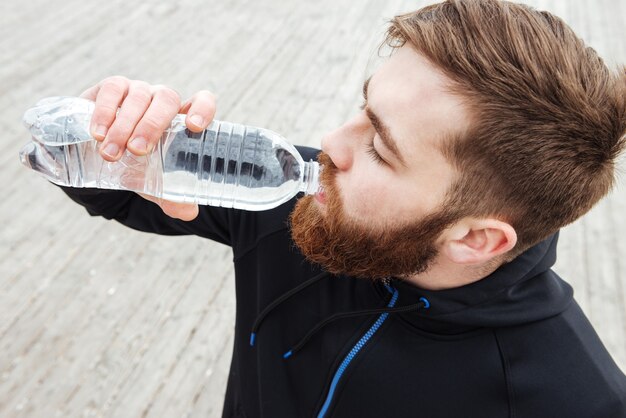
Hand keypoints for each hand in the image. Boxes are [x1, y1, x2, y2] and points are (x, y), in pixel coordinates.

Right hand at [80, 76, 216, 220]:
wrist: (101, 154)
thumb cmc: (139, 164)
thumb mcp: (154, 182)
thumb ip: (172, 197)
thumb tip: (188, 212)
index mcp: (182, 119)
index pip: (202, 101)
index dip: (202, 108)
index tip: (195, 127)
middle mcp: (163, 100)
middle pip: (167, 99)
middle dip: (152, 125)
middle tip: (137, 151)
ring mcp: (138, 91)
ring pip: (138, 96)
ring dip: (124, 125)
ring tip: (111, 153)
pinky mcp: (112, 88)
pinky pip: (112, 90)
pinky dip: (105, 111)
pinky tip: (98, 134)